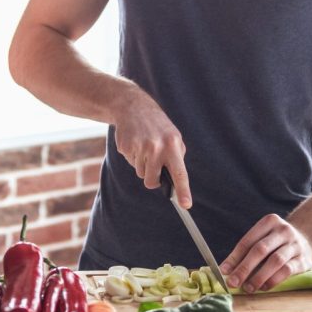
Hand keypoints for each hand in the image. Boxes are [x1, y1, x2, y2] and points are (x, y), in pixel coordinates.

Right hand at [110, 89, 190, 207]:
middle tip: (152, 165)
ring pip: (140, 173)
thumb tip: (175, 182)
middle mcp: (156, 147)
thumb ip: (176, 157)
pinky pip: (130, 163)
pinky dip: (133, 156)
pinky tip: (135, 142)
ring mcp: (139, 147)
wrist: (133, 107)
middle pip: (152, 180)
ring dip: (142, 165)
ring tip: (144, 146)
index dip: (183, 190)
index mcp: (172, 145)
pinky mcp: (125, 147)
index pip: (179, 173)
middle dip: (152, 179)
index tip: (186, 205)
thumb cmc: (158, 126)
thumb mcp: (173, 137)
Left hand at [220, 214, 311, 291]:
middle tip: (233, 282)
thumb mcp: (263, 238)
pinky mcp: (304, 260)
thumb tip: (226, 270)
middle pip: (260, 250)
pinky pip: (287, 270)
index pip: (248, 241)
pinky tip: (264, 287)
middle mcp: (283, 231)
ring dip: (259, 276)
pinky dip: (273, 280)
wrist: (307, 240)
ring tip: (248, 288)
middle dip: (244, 268)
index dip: (234, 257)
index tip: (224, 271)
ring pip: (275, 261)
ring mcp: (295, 245)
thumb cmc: (276, 242)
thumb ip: (246, 251)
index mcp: (269, 222)